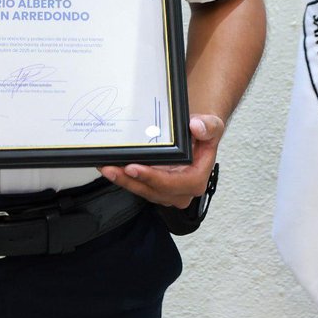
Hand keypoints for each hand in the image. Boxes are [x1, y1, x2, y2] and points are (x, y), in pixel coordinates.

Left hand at [97, 114, 222, 208]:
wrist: (197, 135)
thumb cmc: (204, 134)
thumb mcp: (212, 126)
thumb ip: (207, 127)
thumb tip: (196, 127)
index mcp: (196, 180)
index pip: (172, 184)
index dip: (152, 178)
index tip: (133, 168)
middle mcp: (181, 191)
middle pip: (152, 191)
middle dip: (130, 181)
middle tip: (112, 168)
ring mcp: (166, 191)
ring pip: (142, 190)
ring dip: (123, 181)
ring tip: (106, 167)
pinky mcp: (154, 187)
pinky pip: (137, 185)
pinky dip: (123, 177)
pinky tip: (110, 167)